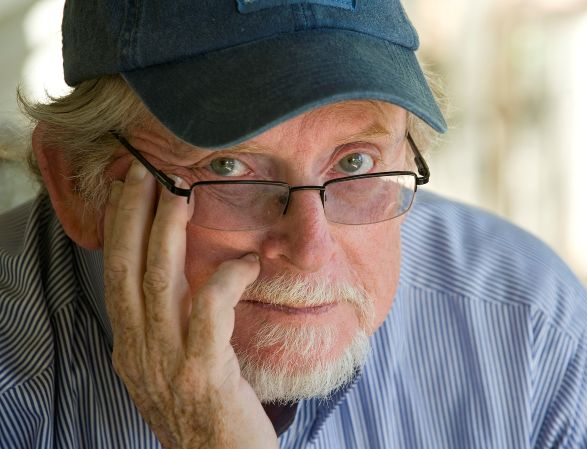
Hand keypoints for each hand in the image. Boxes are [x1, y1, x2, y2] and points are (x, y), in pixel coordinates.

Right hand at [103, 160, 277, 448]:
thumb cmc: (205, 416)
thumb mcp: (172, 370)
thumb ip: (170, 330)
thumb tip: (190, 285)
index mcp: (132, 348)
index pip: (115, 277)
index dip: (119, 231)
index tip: (128, 192)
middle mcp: (139, 352)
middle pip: (126, 270)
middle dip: (132, 217)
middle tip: (146, 174)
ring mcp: (168, 363)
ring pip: (159, 283)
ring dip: (168, 233)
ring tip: (181, 196)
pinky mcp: (204, 374)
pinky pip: (208, 312)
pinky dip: (225, 279)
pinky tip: (246, 262)